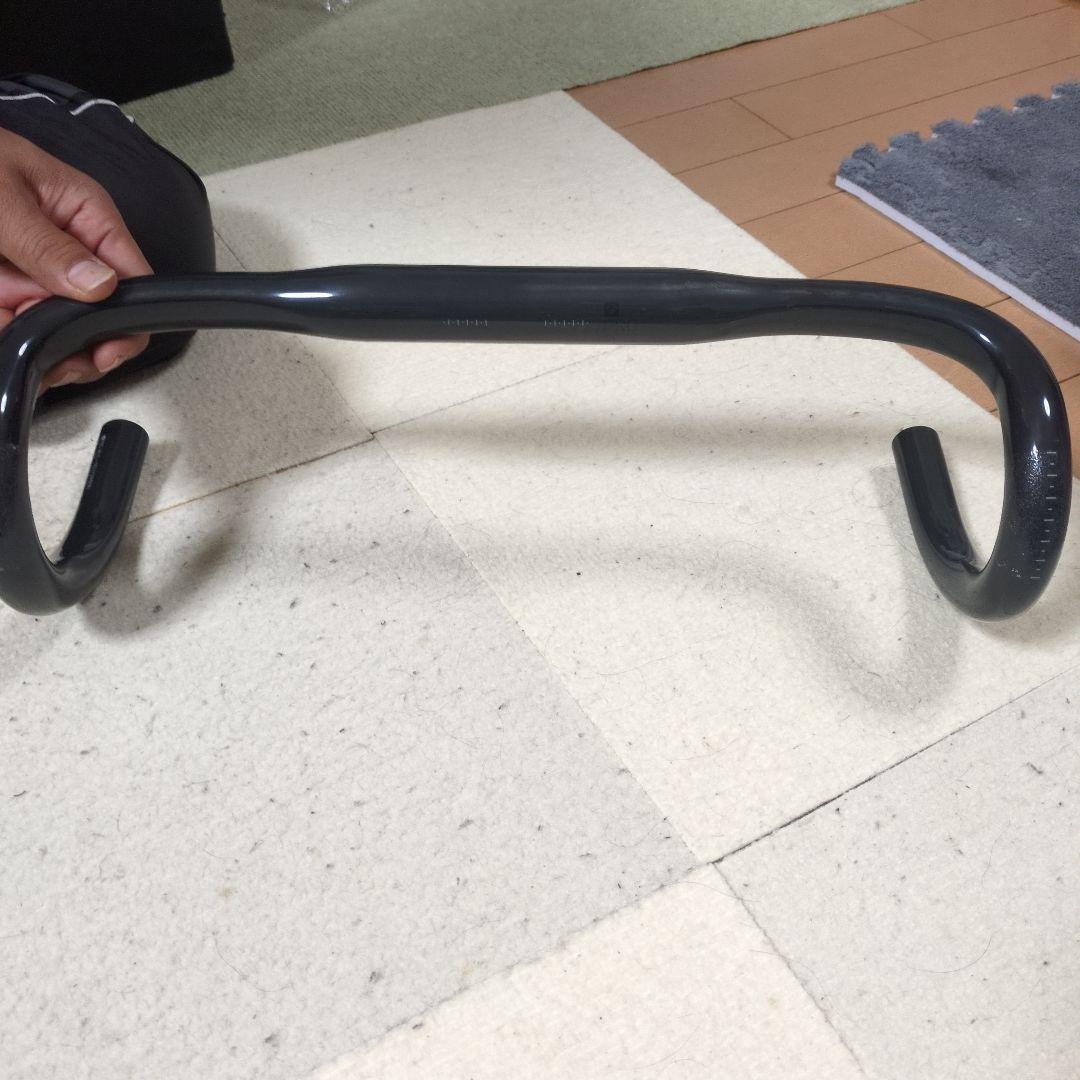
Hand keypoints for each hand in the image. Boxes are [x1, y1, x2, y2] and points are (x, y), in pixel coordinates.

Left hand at [0, 126, 151, 391]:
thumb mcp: (2, 198)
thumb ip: (47, 244)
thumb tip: (100, 286)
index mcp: (87, 218)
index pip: (133, 279)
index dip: (126, 323)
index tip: (99, 354)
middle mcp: (71, 252)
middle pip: (96, 317)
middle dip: (68, 342)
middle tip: (44, 358)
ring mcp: (37, 274)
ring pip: (53, 330)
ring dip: (31, 341)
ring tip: (4, 320)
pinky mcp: (9, 289)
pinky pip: (17, 325)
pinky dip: (9, 334)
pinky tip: (2, 329)